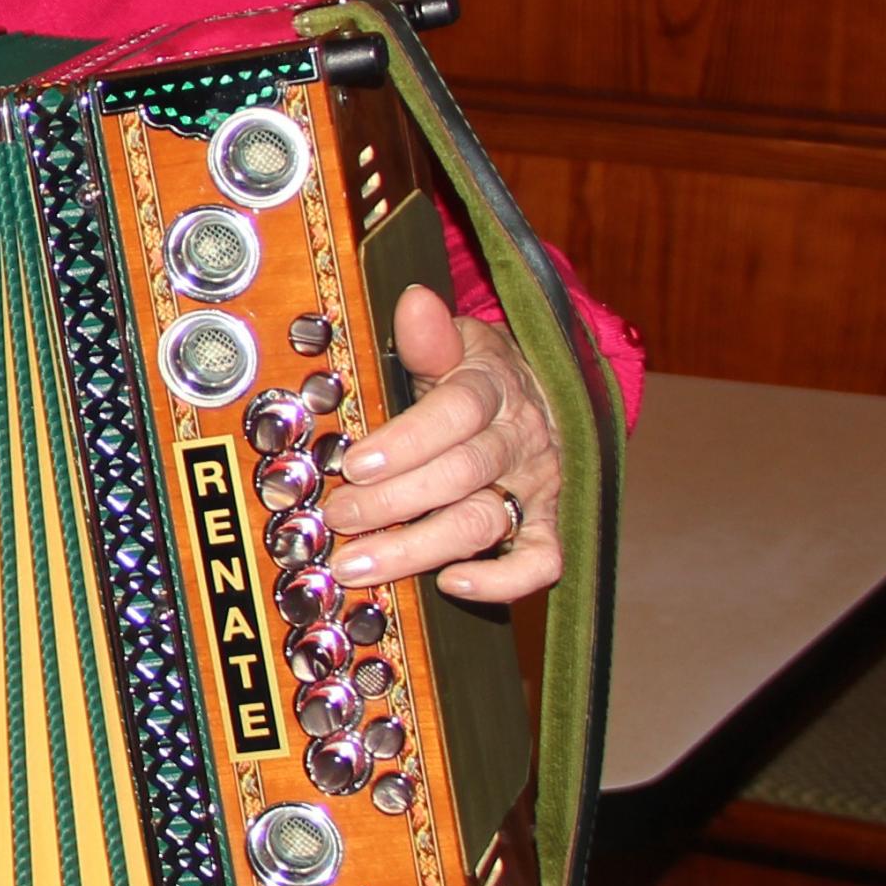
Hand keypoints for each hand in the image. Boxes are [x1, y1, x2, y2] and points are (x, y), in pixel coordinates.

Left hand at [317, 285, 565, 606]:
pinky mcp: (547, 523)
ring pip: (485, 521)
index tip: (356, 462)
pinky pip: (542, 560)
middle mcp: (518, 441)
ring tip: (361, 563)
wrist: (544, 397)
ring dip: (421, 547)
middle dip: (394, 500)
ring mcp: (534, 486)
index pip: (455, 413)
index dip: (407, 441)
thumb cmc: (481, 374)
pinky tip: (453, 583)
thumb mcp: (458, 344)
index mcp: (493, 389)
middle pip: (463, 473)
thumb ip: (431, 335)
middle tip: (338, 517)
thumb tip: (414, 302)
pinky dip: (505, 579)